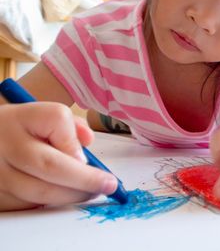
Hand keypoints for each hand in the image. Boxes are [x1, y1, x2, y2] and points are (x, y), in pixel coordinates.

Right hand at [0, 103, 117, 211]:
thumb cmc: (22, 130)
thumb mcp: (44, 117)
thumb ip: (71, 126)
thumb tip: (88, 142)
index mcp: (21, 117)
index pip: (55, 119)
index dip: (75, 141)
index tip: (88, 158)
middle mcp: (6, 144)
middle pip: (50, 165)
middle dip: (85, 179)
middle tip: (107, 185)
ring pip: (40, 192)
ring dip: (72, 195)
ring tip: (90, 193)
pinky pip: (28, 204)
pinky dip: (50, 202)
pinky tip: (63, 195)